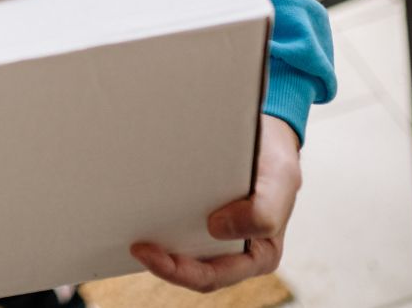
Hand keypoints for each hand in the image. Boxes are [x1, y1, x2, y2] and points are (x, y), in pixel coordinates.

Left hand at [131, 114, 301, 292]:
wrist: (265, 136)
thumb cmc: (274, 161)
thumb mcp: (279, 181)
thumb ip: (262, 212)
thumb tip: (217, 228)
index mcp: (258, 254)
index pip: (213, 275)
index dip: (181, 271)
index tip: (152, 251)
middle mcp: (234, 250)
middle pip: (192, 268)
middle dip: (162, 263)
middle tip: (136, 247)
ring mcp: (214, 234)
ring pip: (181, 250)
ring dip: (157, 245)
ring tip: (132, 231)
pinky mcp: (197, 215)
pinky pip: (174, 227)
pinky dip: (157, 224)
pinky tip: (140, 212)